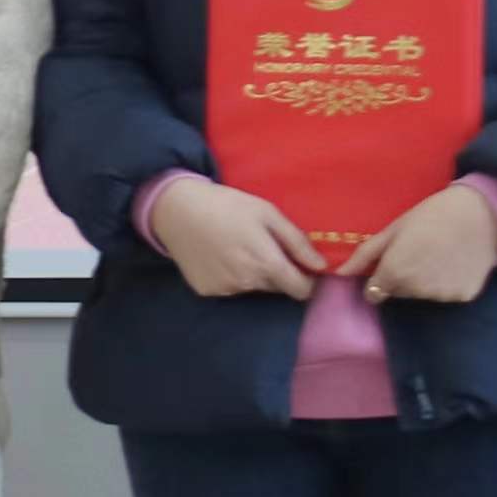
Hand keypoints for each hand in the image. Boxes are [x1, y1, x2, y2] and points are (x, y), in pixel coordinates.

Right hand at [154, 178, 326, 299]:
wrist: (175, 208)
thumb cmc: (226, 205)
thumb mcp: (267, 213)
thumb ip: (297, 242)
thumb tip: (321, 266)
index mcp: (266, 264)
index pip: (301, 291)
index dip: (306, 280)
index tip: (300, 265)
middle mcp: (247, 283)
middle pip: (277, 288)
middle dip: (278, 273)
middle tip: (262, 247)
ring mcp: (225, 289)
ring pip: (253, 288)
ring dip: (253, 274)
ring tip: (237, 248)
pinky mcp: (207, 290)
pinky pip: (230, 288)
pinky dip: (230, 276)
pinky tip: (219, 256)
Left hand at [339, 184, 496, 306]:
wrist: (480, 213)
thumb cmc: (430, 215)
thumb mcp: (393, 230)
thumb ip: (365, 255)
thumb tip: (339, 274)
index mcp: (395, 272)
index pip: (375, 292)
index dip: (379, 280)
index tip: (388, 266)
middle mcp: (417, 288)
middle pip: (399, 293)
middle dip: (401, 278)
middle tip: (417, 253)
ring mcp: (442, 295)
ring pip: (423, 295)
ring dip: (424, 282)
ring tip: (437, 255)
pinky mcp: (464, 296)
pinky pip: (447, 295)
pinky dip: (447, 284)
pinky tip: (454, 263)